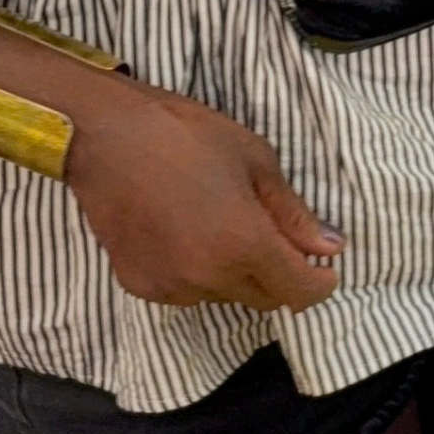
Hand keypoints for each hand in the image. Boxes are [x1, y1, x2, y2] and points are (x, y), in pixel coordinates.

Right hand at [65, 76, 343, 309]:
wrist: (103, 136)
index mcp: (244, 244)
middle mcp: (209, 278)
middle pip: (265, 298)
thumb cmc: (185, 134)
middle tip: (268, 229)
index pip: (300, 292)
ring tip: (215, 221)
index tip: (323, 262)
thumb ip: (292, 212)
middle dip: (279, 272)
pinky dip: (196, 272)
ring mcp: (171, 287)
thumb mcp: (254, 159)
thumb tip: (329, 247)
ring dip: (235, 272)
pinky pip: (185, 291)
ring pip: (224, 295)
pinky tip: (182, 231)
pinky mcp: (140, 286)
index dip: (320, 281)